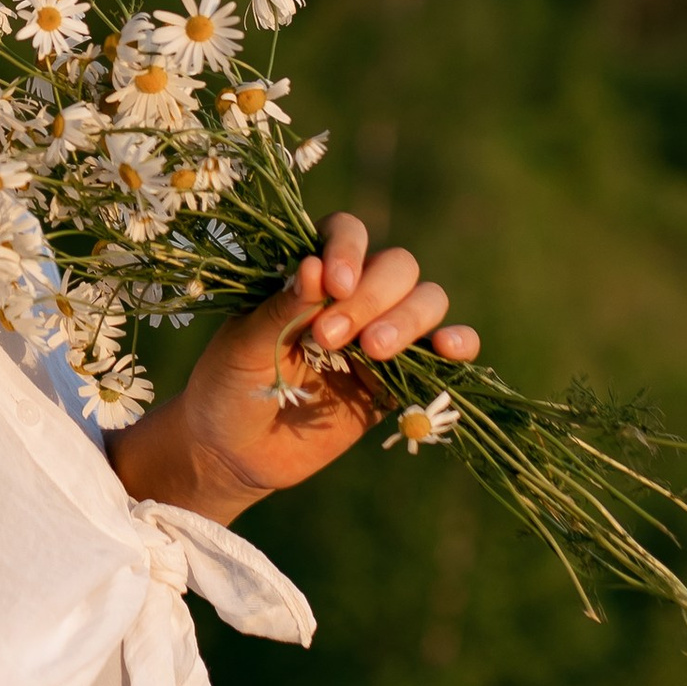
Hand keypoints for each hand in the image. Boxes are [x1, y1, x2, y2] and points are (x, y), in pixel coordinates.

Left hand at [103, 209, 478, 527]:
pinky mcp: (398, 378)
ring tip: (374, 352)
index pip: (346, 232)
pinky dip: (457, 343)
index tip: (333, 284)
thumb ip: (283, 310)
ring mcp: (380, 335)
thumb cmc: (229, 387)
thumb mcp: (244, 347)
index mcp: (310, 273)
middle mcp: (353, 296)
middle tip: (328, 339)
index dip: (348, 250)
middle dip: (373, 297)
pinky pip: (443, 352)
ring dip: (409, 319)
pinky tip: (448, 350)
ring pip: (426, 300)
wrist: (236, 452)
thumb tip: (313, 267)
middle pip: (396, 266)